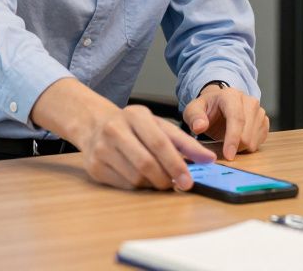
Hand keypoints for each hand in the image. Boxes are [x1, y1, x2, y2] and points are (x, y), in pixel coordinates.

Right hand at [79, 104, 217, 190]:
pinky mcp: (94, 167)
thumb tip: (209, 159)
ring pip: (136, 178)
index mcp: (134, 115)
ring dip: (153, 184)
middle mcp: (114, 130)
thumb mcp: (159, 126)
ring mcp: (101, 149)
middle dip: (165, 179)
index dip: (176, 164)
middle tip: (176, 185)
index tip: (188, 181)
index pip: (159, 143)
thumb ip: (185, 142)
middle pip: (146, 164)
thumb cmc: (132, 126)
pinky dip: (138, 187)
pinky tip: (141, 178)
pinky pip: (124, 186)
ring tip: (158, 178)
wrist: (94, 124)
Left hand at [182, 84, 268, 159]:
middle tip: (222, 147)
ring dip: (241, 147)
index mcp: (231, 96)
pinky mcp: (265, 121)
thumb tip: (199, 127)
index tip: (228, 156)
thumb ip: (194, 117)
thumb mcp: (193, 110)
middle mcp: (249, 101)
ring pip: (254, 140)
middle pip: (247, 133)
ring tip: (228, 140)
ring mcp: (259, 111)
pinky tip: (238, 140)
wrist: (218, 104)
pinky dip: (248, 146)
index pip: (236, 118)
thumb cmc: (206, 108)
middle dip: (234, 146)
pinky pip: (260, 141)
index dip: (233, 138)